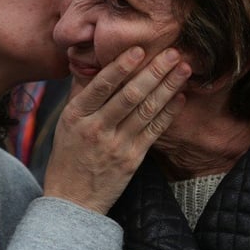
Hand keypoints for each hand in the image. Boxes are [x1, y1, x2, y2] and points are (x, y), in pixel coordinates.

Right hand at [43, 47, 190, 213]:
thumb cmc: (69, 156)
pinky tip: (179, 97)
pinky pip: (154, 131)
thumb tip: (93, 62)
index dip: (121, 66)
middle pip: (130, 95)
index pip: (101, 85)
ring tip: (184, 70)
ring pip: (146, 111)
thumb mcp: (66, 122)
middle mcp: (96, 128)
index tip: (139, 49)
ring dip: (168, 88)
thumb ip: (81, 93)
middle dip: (154, 71)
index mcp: (77, 115)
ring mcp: (116, 145)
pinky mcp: (132, 159)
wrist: (72, 200)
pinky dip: (168, 113)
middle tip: (173, 53)